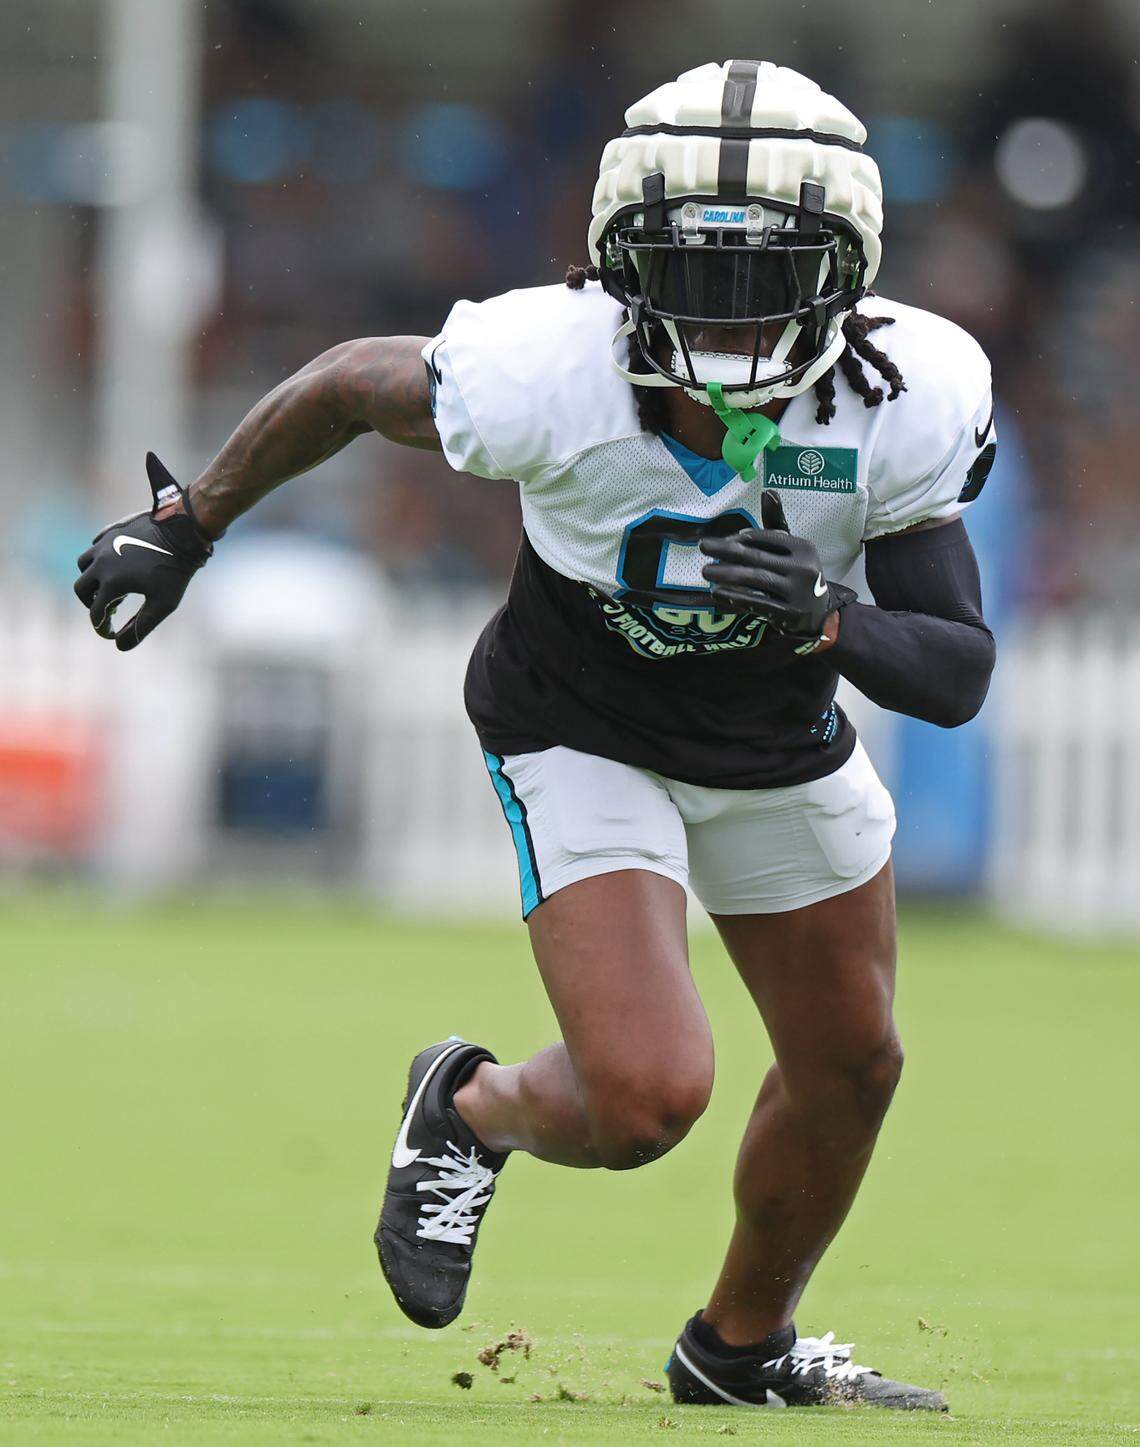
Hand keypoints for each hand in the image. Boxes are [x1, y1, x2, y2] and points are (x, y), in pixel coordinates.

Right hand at [73, 453, 213, 650]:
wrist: (183, 530)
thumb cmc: (175, 569)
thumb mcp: (163, 603)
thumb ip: (140, 627)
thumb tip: (119, 646)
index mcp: (111, 582)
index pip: (96, 613)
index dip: (102, 628)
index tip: (111, 634)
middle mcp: (101, 562)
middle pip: (81, 588)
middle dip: (90, 602)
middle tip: (107, 608)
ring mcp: (104, 543)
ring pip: (83, 564)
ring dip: (91, 578)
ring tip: (110, 586)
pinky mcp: (111, 530)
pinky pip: (95, 545)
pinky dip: (99, 558)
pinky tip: (117, 563)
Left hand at [700, 490, 853, 650]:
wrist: (817, 614)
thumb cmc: (797, 574)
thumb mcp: (792, 549)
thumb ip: (776, 523)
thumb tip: (768, 492)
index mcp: (804, 547)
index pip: (766, 538)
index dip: (740, 538)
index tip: (722, 541)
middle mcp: (804, 568)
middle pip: (757, 557)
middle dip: (726, 551)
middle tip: (703, 546)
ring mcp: (798, 592)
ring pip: (755, 579)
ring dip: (726, 574)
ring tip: (705, 571)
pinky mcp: (790, 614)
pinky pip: (757, 603)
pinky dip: (735, 597)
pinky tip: (717, 592)